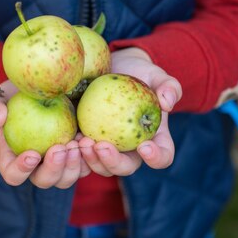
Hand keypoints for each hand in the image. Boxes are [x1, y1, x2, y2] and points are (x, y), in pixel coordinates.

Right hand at [0, 80, 89, 188]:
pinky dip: (91, 157)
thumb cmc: (21, 91)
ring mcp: (61, 164)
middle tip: (61, 148)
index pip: (13, 175)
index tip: (31, 154)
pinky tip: (92, 139)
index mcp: (15, 159)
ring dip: (74, 165)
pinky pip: (88, 166)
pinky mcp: (81, 156)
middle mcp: (39, 167)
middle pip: (45, 181)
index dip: (21, 170)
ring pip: (68, 179)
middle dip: (54, 169)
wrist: (53, 84)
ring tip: (80, 142)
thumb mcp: (2, 94)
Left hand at [79, 47, 181, 176]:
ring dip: (91, 160)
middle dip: (113, 162)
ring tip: (82, 142)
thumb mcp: (156, 75)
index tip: (144, 146)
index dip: (155, 157)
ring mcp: (108, 149)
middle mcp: (131, 150)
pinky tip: (68, 140)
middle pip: (126, 167)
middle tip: (101, 145)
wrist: (114, 69)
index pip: (162, 156)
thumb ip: (169, 86)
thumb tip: (167, 104)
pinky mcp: (88, 144)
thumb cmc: (139, 74)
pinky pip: (81, 156)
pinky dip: (75, 152)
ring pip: (101, 167)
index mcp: (154, 140)